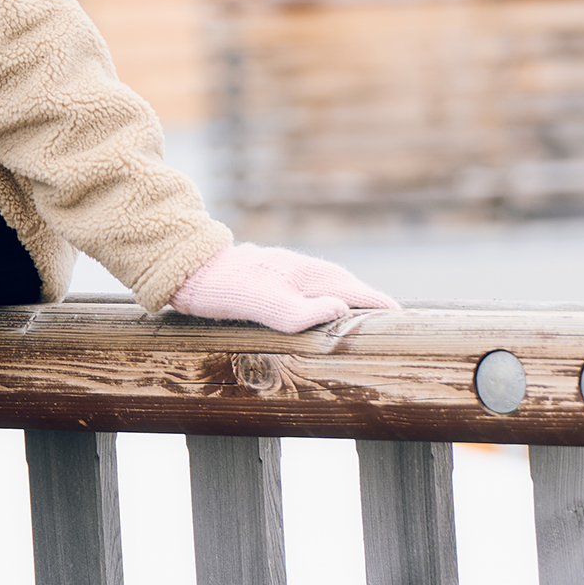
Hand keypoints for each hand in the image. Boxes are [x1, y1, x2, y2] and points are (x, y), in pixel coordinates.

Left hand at [170, 243, 399, 332]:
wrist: (184, 267)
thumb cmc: (221, 290)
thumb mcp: (261, 305)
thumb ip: (300, 311)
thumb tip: (340, 309)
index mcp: (302, 275)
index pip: (351, 290)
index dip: (375, 304)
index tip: (399, 317)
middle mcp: (296, 267)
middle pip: (343, 282)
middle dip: (367, 298)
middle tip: (389, 315)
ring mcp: (280, 267)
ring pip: (323, 280)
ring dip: (346, 293)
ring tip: (361, 310)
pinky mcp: (265, 271)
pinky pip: (304, 282)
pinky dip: (321, 291)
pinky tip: (314, 300)